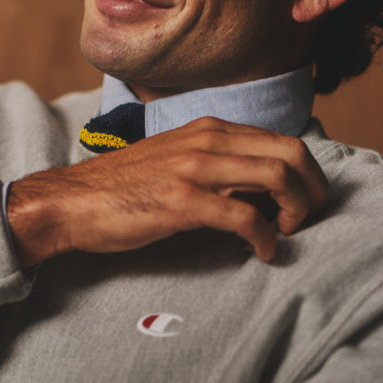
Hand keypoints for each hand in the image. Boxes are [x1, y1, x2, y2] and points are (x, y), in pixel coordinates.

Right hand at [6, 117, 329, 265]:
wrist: (69, 202)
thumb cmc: (121, 191)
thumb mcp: (175, 163)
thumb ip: (216, 168)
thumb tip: (260, 194)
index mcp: (209, 129)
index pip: (283, 140)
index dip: (307, 176)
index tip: (304, 206)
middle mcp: (207, 141)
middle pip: (292, 155)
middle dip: (313, 192)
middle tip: (307, 223)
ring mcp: (194, 169)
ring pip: (278, 177)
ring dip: (296, 212)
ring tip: (286, 235)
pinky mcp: (181, 202)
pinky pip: (244, 217)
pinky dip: (265, 238)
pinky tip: (262, 253)